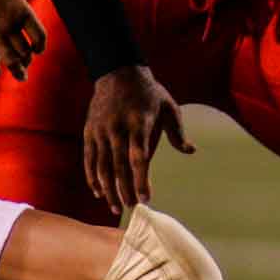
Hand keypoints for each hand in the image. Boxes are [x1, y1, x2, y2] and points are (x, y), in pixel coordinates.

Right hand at [0, 0, 46, 83]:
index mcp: (22, 10)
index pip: (39, 35)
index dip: (40, 45)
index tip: (38, 50)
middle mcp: (10, 25)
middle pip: (25, 50)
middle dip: (28, 59)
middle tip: (27, 64)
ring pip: (10, 59)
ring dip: (16, 70)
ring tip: (20, 76)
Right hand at [83, 64, 195, 214]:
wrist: (117, 71)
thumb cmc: (149, 93)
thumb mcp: (168, 106)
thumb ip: (178, 131)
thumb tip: (190, 150)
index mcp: (140, 123)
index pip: (139, 158)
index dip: (141, 180)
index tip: (146, 199)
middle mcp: (118, 128)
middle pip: (119, 166)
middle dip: (124, 190)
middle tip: (131, 209)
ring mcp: (101, 131)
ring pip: (102, 166)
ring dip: (108, 189)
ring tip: (116, 207)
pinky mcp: (89, 132)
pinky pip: (89, 159)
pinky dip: (92, 177)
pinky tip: (98, 192)